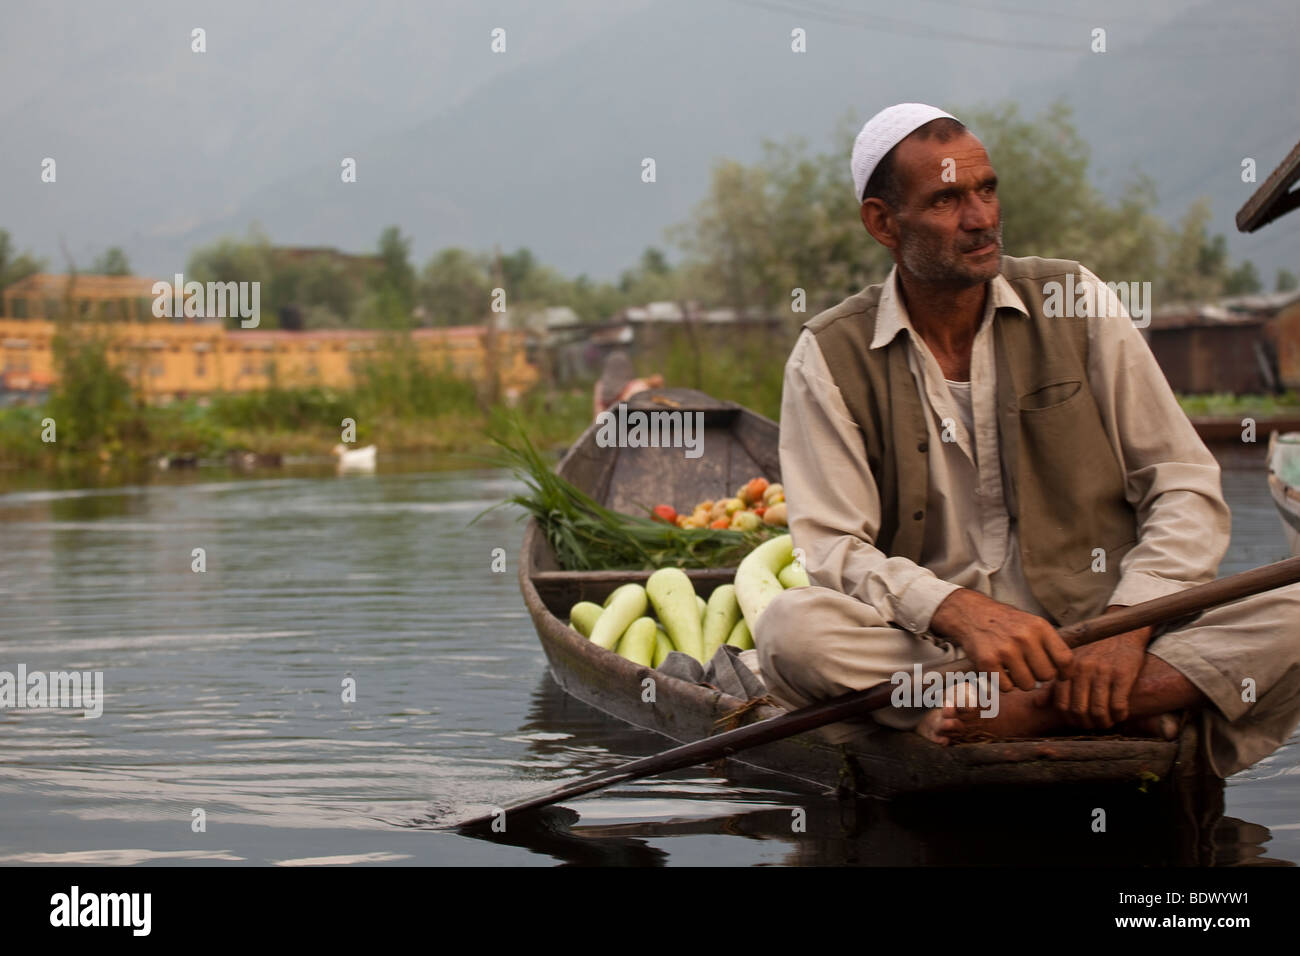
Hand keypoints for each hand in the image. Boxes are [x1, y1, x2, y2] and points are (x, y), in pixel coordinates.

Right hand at [929, 588, 1072, 691]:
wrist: (971, 613)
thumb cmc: (1007, 623)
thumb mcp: (1032, 623)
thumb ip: (1050, 644)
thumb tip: (1068, 672)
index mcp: (1039, 627)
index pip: (1065, 659)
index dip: (1065, 673)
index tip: (1060, 676)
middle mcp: (1024, 637)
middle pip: (1046, 676)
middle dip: (1039, 676)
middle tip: (1029, 668)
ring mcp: (1005, 650)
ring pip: (1027, 685)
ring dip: (1021, 681)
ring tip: (1013, 669)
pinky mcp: (987, 662)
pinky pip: (1007, 687)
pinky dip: (1004, 684)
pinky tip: (999, 671)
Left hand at [1046, 607, 1151, 728]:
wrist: (1121, 633)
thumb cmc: (1094, 652)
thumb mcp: (1071, 664)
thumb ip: (1054, 685)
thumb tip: (1036, 704)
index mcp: (1068, 669)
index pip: (1061, 704)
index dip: (1069, 719)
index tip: (1078, 722)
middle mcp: (1083, 670)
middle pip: (1079, 709)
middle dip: (1086, 723)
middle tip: (1093, 726)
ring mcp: (1103, 672)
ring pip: (1098, 710)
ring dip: (1103, 722)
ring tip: (1107, 723)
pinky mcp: (1123, 674)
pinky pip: (1118, 704)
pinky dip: (1119, 715)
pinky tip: (1120, 714)